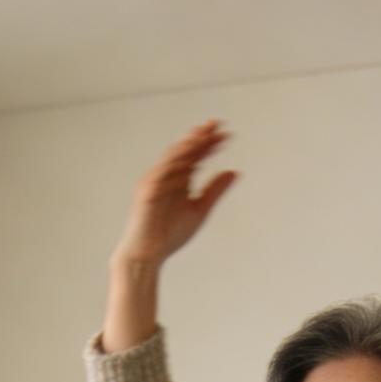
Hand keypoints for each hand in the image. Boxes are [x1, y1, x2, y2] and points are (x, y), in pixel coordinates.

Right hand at [112, 118, 238, 267]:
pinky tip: (188, 156)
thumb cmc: (169, 235)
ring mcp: (155, 181)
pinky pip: (161, 173)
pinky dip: (174, 164)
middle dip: (199, 138)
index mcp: (179, 179)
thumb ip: (215, 190)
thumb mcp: (199, 209)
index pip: (195, 155)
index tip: (226, 135)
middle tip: (217, 125)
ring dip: (187, 145)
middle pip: (184, 151)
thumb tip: (234, 172)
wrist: (147, 255)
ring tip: (203, 135)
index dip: (209, 144)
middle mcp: (166, 176)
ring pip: (172, 157)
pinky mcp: (146, 191)